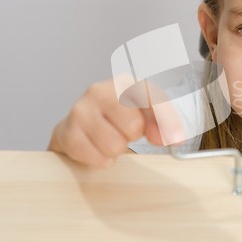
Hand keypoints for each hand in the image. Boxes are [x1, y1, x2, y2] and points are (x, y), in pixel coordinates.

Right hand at [48, 80, 165, 167]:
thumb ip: (164, 122)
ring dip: (116, 150)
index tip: (176, 140)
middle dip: (133, 136)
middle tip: (125, 133)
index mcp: (124, 82)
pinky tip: (97, 148)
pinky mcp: (65, 132)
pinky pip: (96, 158)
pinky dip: (101, 160)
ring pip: (114, 145)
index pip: (152, 99)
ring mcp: (79, 110)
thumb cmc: (118, 117)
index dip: (167, 122)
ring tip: (110, 139)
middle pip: (133, 126)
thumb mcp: (146, 112)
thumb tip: (175, 138)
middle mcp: (99, 90)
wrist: (80, 125)